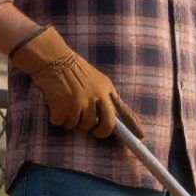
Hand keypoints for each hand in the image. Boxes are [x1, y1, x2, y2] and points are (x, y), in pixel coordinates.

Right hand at [9, 26, 142, 138]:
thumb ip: (104, 95)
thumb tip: (111, 116)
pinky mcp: (66, 108)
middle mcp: (97, 97)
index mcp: (107, 89)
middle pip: (106, 125)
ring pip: (82, 126)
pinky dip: (58, 118)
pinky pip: (63, 123)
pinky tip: (56, 106)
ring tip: (66, 107)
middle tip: (93, 132)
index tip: (141, 136)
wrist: (54, 58)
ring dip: (73, 122)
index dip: (133, 125)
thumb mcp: (97, 79)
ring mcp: (82, 103)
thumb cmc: (73, 69)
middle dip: (100, 132)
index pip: (123, 110)